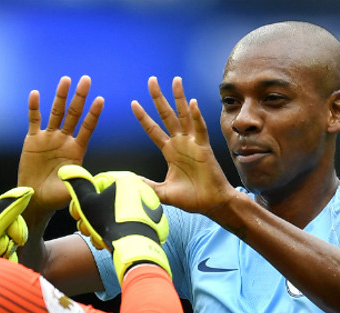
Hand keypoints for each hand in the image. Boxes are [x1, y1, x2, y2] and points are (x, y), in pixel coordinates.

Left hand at [0, 187, 31, 260]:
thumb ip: (7, 208)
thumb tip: (26, 190)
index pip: (9, 212)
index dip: (17, 227)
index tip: (18, 240)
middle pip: (9, 229)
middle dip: (9, 244)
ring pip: (7, 246)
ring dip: (5, 256)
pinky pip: (1, 258)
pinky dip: (1, 265)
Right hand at [18, 76, 103, 228]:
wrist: (36, 199)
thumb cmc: (57, 196)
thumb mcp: (73, 189)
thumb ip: (83, 182)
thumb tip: (97, 183)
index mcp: (77, 150)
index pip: (87, 128)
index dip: (93, 114)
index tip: (100, 99)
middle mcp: (64, 140)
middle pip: (73, 114)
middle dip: (80, 97)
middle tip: (86, 79)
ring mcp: (48, 138)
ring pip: (55, 113)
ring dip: (60, 96)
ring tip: (66, 80)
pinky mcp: (33, 140)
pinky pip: (34, 120)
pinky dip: (34, 108)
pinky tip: (36, 94)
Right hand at [59, 165, 169, 282]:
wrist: (133, 248)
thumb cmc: (108, 223)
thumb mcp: (86, 202)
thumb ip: (77, 185)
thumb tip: (67, 171)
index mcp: (126, 179)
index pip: (97, 185)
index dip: (82, 201)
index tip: (76, 214)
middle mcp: (141, 189)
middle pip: (107, 201)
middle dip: (91, 217)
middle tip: (85, 228)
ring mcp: (149, 207)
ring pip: (117, 214)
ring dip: (101, 226)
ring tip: (95, 237)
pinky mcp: (154, 223)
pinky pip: (131, 223)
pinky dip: (118, 231)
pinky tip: (108, 241)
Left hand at [131, 76, 236, 215]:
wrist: (211, 204)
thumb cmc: (191, 198)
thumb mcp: (162, 193)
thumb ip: (146, 186)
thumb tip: (128, 182)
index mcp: (170, 151)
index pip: (153, 130)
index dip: (143, 117)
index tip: (133, 103)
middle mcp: (180, 143)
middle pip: (167, 115)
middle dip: (159, 98)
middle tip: (151, 80)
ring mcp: (193, 144)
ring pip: (184, 116)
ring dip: (179, 98)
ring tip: (175, 80)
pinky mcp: (204, 148)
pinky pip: (200, 129)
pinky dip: (197, 116)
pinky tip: (192, 103)